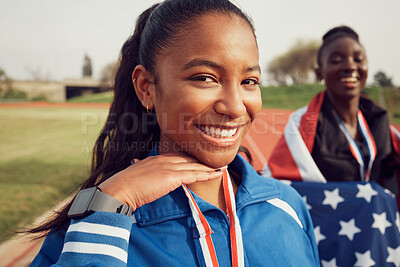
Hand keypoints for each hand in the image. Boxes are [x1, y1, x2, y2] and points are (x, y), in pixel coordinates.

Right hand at [98, 153, 221, 211]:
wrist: (119, 190)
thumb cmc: (124, 187)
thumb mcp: (137, 178)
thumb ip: (146, 177)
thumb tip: (148, 182)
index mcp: (156, 159)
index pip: (178, 157)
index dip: (191, 158)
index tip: (200, 160)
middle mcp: (164, 160)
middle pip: (188, 158)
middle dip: (203, 160)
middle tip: (216, 160)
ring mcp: (168, 167)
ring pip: (194, 165)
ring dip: (209, 166)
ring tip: (222, 166)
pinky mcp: (171, 177)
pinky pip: (193, 175)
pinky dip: (206, 174)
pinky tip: (216, 174)